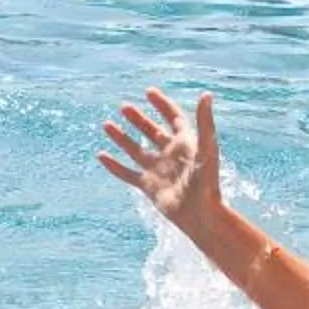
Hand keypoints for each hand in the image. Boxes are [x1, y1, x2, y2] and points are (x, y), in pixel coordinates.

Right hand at [99, 88, 224, 234]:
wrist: (201, 216)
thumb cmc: (208, 182)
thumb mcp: (207, 149)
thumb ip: (205, 121)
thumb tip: (206, 94)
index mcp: (186, 143)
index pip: (172, 117)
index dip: (162, 104)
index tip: (148, 92)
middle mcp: (171, 154)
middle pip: (152, 131)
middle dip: (138, 119)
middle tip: (123, 106)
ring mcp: (158, 170)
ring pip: (135, 150)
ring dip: (122, 138)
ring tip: (106, 125)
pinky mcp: (148, 186)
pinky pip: (127, 173)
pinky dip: (114, 165)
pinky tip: (101, 155)